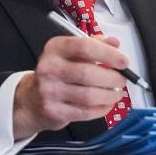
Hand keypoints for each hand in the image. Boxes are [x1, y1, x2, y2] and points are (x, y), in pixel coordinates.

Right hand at [12, 34, 127, 139]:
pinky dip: (102, 109)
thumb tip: (114, 43)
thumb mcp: (71, 53)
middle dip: (112, 78)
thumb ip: (94, 45)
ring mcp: (50, 91)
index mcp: (55, 48)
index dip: (108, 54)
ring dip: (110, 95)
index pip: (85, 47)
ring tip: (116, 93)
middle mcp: (49, 68)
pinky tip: (106, 104)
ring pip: (89, 96)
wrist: (32, 99)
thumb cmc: (58, 73)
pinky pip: (85, 112)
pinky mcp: (54, 111)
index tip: (123, 61)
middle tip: (122, 79)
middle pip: (88, 73)